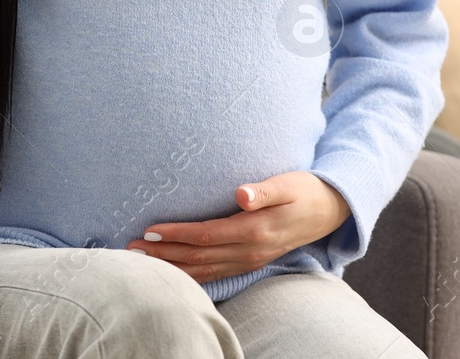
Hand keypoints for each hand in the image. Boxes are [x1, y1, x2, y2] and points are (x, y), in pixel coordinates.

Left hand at [126, 171, 351, 283]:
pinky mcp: (249, 262)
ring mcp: (249, 260)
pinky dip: (190, 275)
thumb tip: (241, 193)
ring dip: (171, 267)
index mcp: (254, 231)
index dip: (175, 234)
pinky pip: (214, 274)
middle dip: (163, 254)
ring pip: (203, 270)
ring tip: (142, 261)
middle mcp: (249, 251)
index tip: (149, 230)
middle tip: (130, 249)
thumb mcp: (287, 184)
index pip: (205, 236)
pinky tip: (173, 273)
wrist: (329, 211)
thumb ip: (263, 190)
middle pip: (198, 258)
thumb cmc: (304, 191)